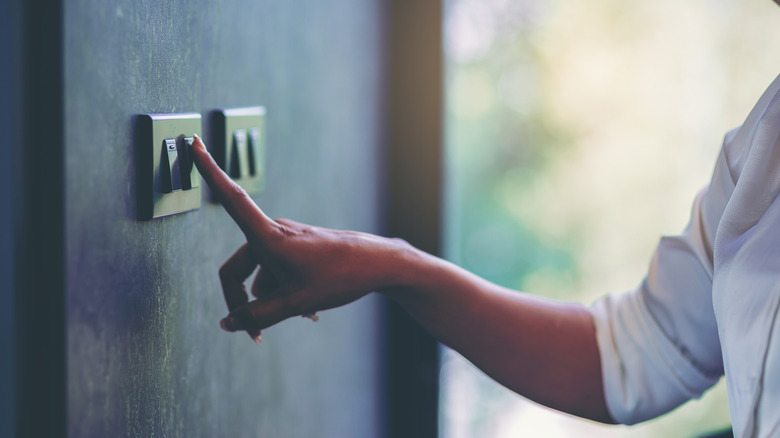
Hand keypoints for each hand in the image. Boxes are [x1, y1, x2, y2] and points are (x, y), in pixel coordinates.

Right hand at [190, 134, 410, 341]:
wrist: (378, 264)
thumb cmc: (338, 277)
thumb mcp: (295, 303)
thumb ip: (257, 316)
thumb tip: (227, 324)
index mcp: (268, 237)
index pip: (230, 198)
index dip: (208, 171)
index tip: (192, 141)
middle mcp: (274, 232)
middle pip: (237, 269)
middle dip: (242, 302)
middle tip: (255, 335)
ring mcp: (287, 239)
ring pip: (260, 275)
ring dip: (270, 299)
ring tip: (302, 314)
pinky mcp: (298, 247)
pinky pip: (277, 272)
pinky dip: (284, 290)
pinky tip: (308, 310)